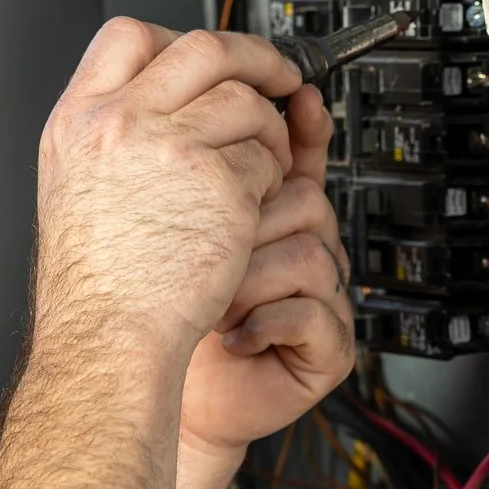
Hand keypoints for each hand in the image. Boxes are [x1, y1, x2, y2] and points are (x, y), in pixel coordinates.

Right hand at [33, 20, 302, 362]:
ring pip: (245, 102)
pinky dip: (269, 180)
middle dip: (251, 57)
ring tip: (262, 162)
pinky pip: (265, 158)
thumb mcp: (74, 184)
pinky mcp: (219, 183)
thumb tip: (158, 98)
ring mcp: (171, 148)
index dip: (175, 37)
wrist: (106, 332)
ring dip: (268, 129)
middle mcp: (120, 122)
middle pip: (202, 49)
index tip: (205, 58)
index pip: (128, 35)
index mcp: (79, 119)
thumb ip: (110, 133)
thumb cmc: (93, 279)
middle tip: (274, 76)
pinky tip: (251, 207)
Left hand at [178, 84, 354, 458]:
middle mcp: (301, 251)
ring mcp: (322, 299)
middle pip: (305, 201)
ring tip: (214, 302)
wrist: (158, 389)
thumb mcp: (170, 227)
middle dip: (246, 229)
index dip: (305, 127)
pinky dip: (266, 323)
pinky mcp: (330, 348)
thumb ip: (190, 170)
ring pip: (310, 255)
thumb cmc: (163, 310)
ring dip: (250, 282)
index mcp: (268, 217)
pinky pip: (316, 313)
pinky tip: (234, 333)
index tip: (299, 98)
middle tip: (205, 256)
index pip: (300, 157)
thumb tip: (181, 101)